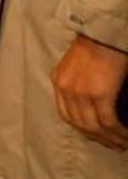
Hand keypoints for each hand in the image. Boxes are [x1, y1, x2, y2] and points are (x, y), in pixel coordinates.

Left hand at [52, 33, 127, 149]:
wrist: (104, 32)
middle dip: (98, 138)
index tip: (97, 137)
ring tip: (123, 144)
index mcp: (58, 81)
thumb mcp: (77, 65)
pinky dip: (118, 133)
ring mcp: (81, 93)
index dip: (82, 129)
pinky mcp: (99, 94)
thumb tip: (93, 104)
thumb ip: (78, 82)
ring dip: (110, 139)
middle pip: (80, 125)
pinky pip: (108, 122)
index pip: (66, 115)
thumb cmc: (96, 45)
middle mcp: (65, 89)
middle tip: (114, 145)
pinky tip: (126, 137)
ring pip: (95, 127)